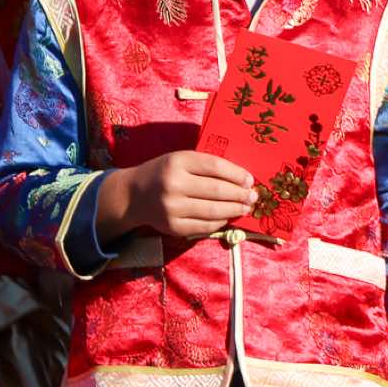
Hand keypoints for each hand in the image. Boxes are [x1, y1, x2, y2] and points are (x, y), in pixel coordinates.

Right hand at [97, 151, 254, 241]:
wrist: (133, 194)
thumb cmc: (165, 172)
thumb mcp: (181, 159)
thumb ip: (207, 165)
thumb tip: (242, 179)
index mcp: (177, 161)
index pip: (215, 166)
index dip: (237, 174)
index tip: (250, 180)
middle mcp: (173, 184)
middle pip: (216, 190)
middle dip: (240, 194)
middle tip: (253, 197)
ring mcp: (171, 208)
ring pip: (212, 210)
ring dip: (234, 210)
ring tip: (246, 208)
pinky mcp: (172, 226)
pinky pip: (203, 226)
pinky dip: (219, 222)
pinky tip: (228, 217)